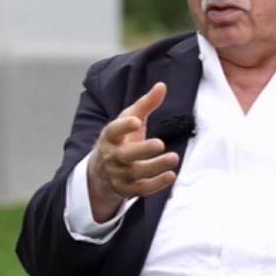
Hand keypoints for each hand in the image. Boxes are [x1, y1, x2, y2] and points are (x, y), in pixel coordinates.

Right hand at [88, 82, 179, 221]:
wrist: (101, 171)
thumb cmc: (121, 139)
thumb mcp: (130, 119)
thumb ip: (145, 103)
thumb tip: (162, 86)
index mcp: (110, 137)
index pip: (113, 131)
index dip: (124, 126)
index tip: (136, 121)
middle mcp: (112, 157)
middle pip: (125, 155)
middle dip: (142, 150)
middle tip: (160, 143)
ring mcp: (118, 175)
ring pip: (135, 173)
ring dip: (155, 167)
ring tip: (174, 158)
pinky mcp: (127, 190)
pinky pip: (141, 189)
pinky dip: (156, 184)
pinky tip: (171, 175)